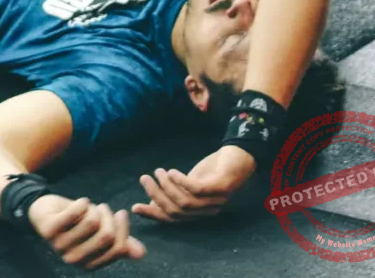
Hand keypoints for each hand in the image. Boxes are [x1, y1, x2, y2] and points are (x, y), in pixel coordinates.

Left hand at [28, 194, 145, 269]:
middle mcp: (74, 259)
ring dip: (95, 209)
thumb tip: (141, 253)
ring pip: (92, 222)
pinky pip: (74, 213)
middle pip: (107, 236)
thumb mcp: (100, 231)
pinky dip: (82, 203)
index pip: (118, 248)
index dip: (123, 229)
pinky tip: (81, 202)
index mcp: (89, 264)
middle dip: (110, 217)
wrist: (46, 210)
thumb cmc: (77, 222)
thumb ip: (120, 242)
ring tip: (90, 206)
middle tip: (104, 208)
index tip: (121, 214)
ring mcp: (60, 246)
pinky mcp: (49, 230)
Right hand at [132, 145, 256, 222]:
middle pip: (177, 211)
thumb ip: (176, 193)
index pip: (173, 219)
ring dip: (166, 187)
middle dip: (156, 195)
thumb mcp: (191, 182)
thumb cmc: (214, 170)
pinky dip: (180, 181)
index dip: (153, 214)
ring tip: (158, 171)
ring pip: (185, 202)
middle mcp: (209, 210)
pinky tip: (171, 171)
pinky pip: (197, 189)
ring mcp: (217, 199)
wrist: (240, 154)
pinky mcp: (222, 187)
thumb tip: (153, 202)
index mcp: (200, 212)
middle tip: (144, 178)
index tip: (134, 207)